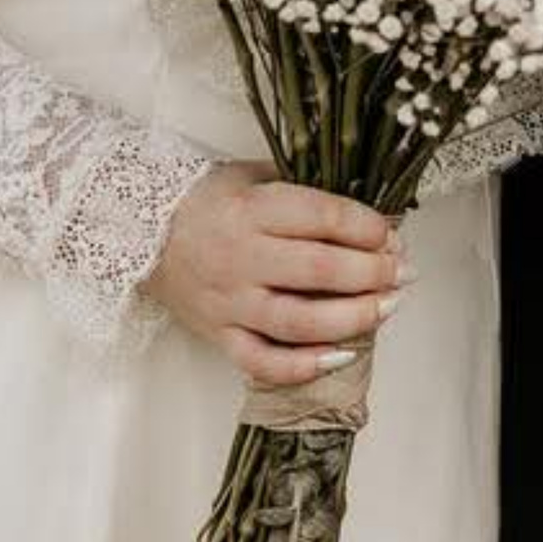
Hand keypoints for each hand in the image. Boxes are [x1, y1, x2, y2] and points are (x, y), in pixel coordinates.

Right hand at [141, 160, 404, 384]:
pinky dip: (304, 366)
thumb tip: (371, 213)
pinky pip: (262, 361)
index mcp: (254, 208)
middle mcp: (242, 256)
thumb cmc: (211, 199)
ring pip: (298, 321)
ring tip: (388, 308)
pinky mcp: (219, 335)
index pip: (322, 216)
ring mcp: (230, 301)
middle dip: (372, 272)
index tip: (393, 234)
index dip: (367, 227)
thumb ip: (306, 188)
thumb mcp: (256, 175)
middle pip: (319, 270)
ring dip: (353, 318)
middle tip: (403, 272)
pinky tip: (341, 355)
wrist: (139, 231)